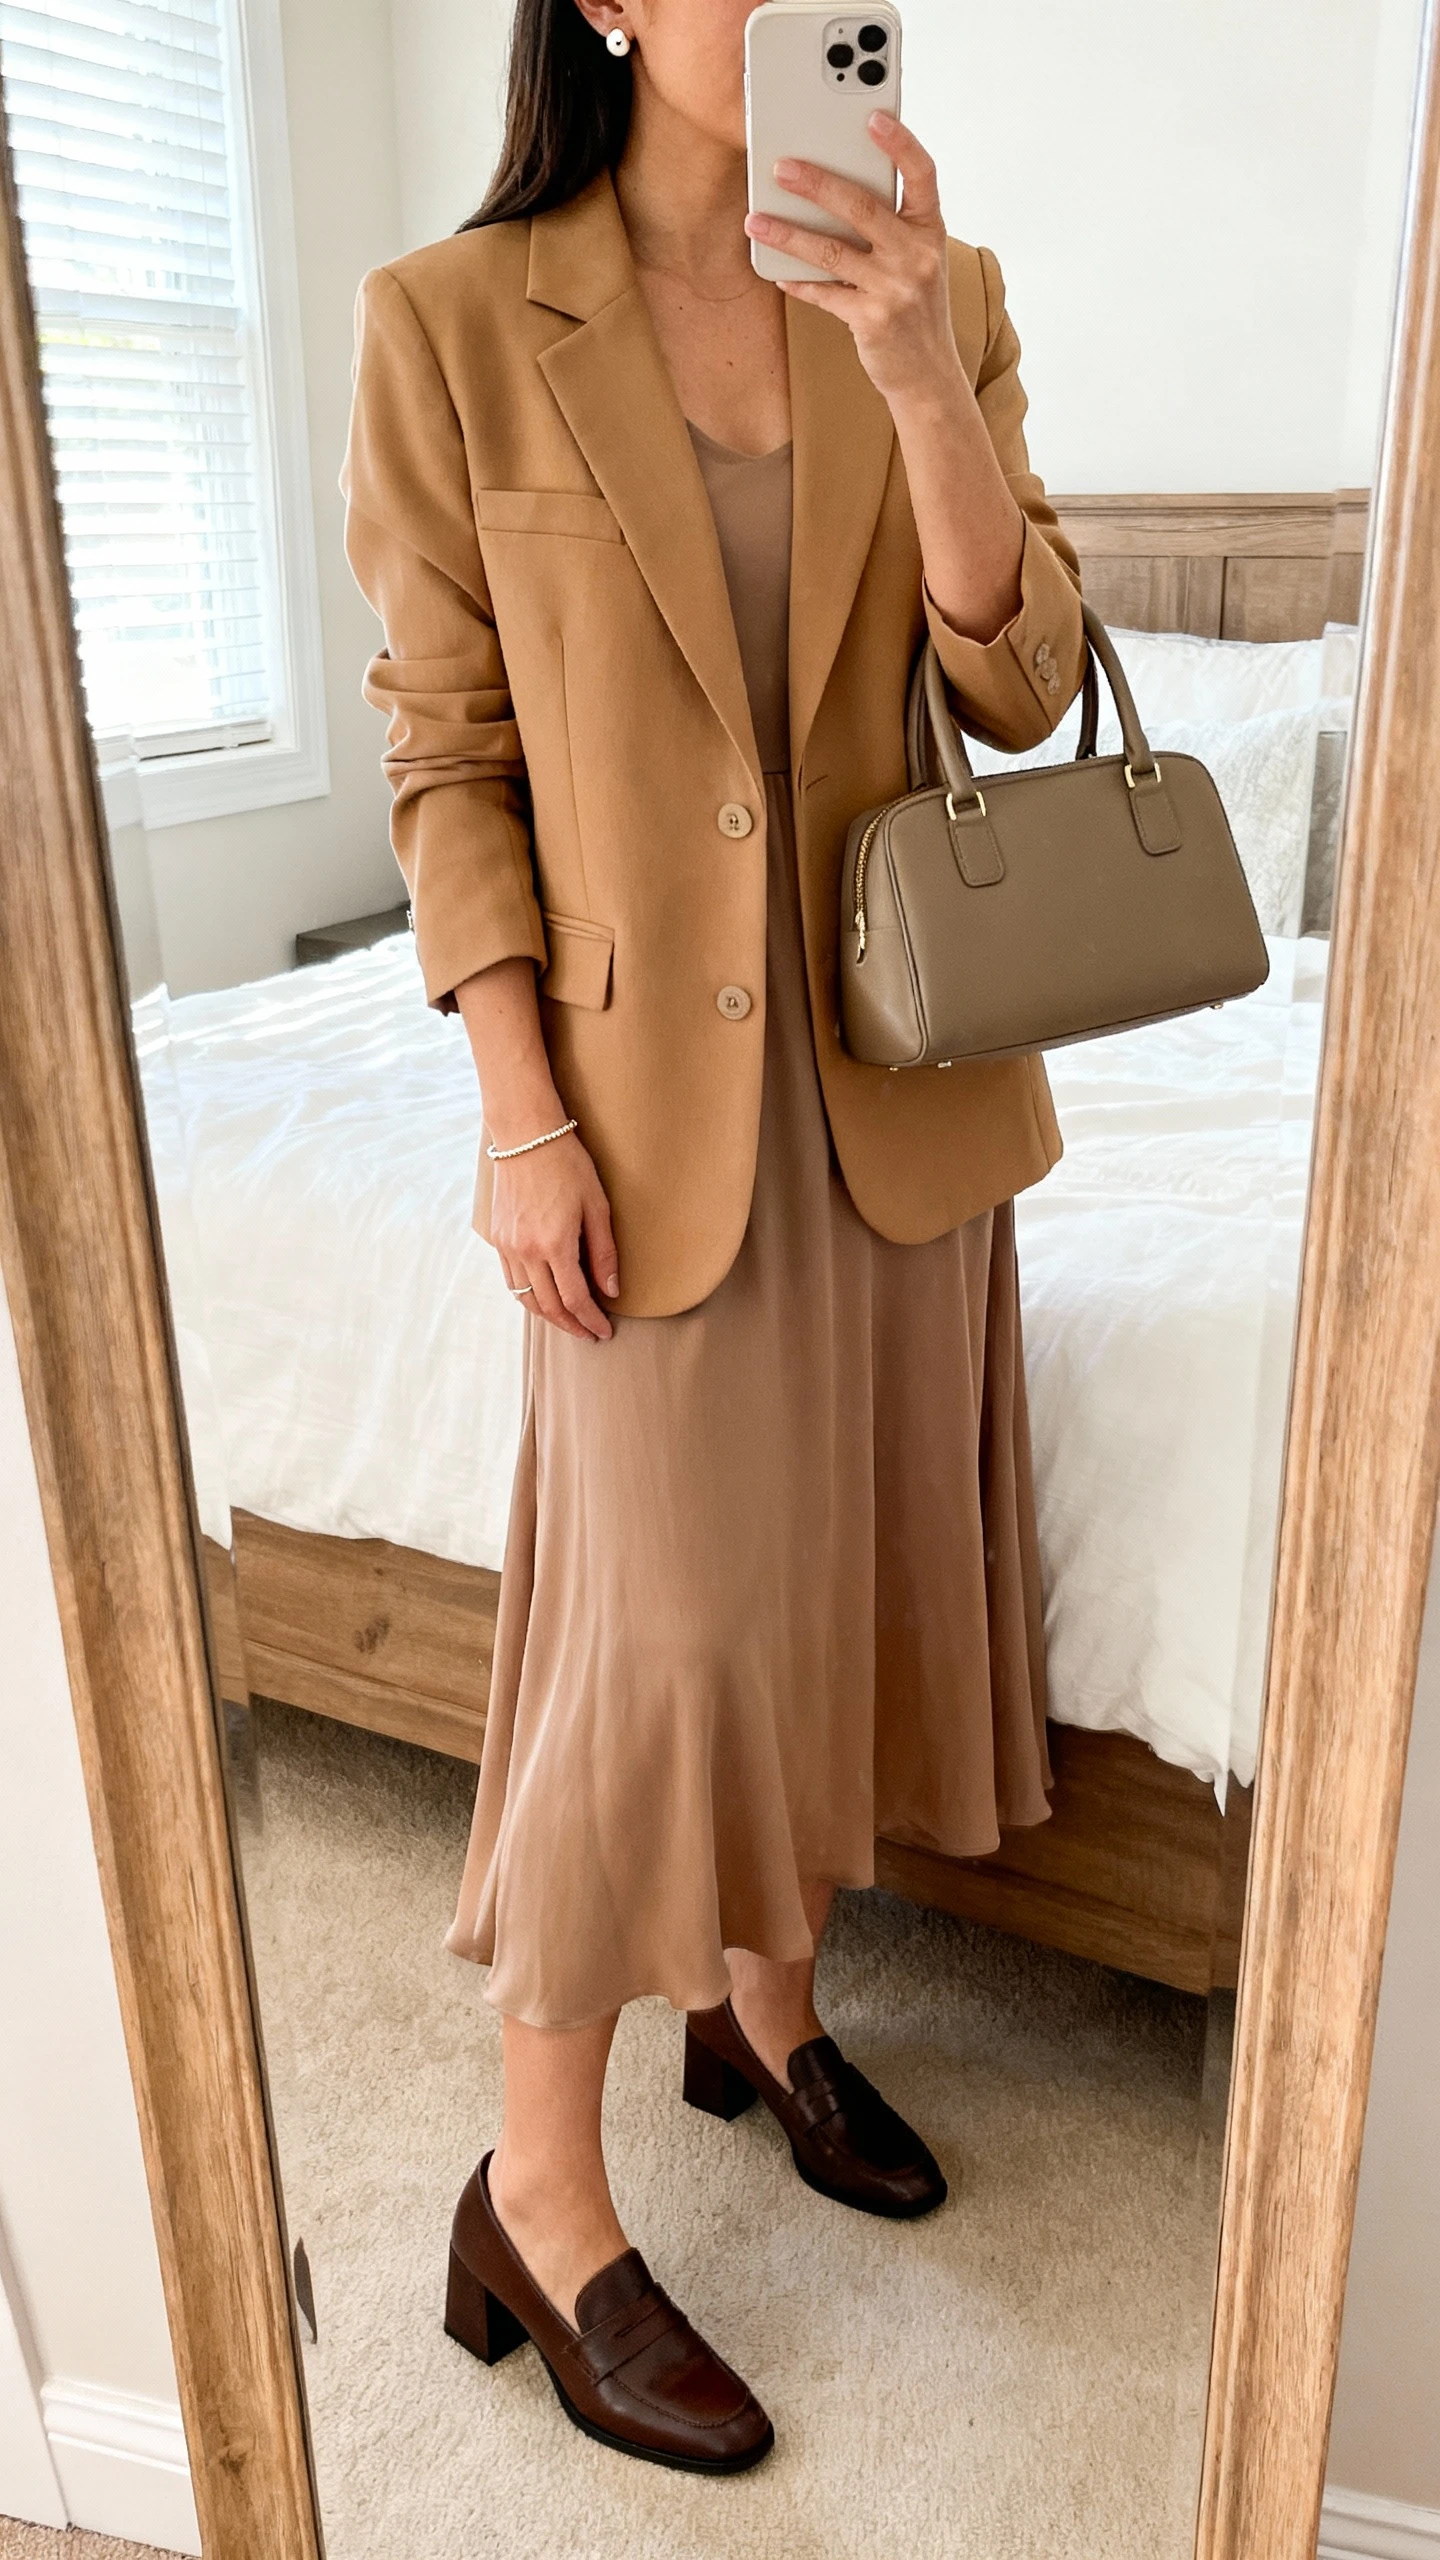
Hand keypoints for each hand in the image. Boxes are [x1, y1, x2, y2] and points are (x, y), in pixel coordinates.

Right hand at [492, 1133, 618, 1341]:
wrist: (526, 1137)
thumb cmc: (567, 1165)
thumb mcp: (597, 1206)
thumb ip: (604, 1252)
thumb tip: (611, 1290)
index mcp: (555, 1244)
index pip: (575, 1299)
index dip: (591, 1320)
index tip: (604, 1331)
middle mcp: (526, 1250)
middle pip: (549, 1307)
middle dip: (572, 1325)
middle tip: (589, 1334)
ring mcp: (508, 1246)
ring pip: (526, 1298)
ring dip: (549, 1316)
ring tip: (569, 1321)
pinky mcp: (498, 1238)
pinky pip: (512, 1280)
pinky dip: (529, 1296)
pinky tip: (545, 1297)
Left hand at [743, 114, 959, 409]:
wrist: (928, 374)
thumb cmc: (915, 307)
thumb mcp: (916, 260)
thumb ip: (888, 227)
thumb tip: (830, 191)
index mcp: (930, 230)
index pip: (922, 175)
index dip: (900, 143)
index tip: (873, 117)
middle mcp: (917, 256)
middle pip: (863, 207)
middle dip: (818, 183)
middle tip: (781, 167)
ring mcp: (896, 289)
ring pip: (832, 251)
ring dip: (788, 234)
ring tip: (756, 221)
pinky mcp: (872, 320)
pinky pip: (824, 293)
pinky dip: (798, 281)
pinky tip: (776, 270)